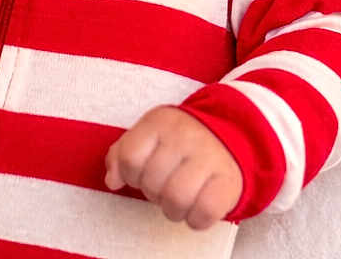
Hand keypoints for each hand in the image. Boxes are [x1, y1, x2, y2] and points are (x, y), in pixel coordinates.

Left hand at [104, 106, 242, 230]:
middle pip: (152, 183)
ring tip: (178, 198)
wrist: (228, 135)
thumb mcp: (148, 135)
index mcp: (160, 121)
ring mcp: (209, 157)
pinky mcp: (228, 181)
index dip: (130, 174)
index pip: (130, 158)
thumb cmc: (179, 141)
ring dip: (172, 209)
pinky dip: (196, 218)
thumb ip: (123, 153)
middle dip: (153, 192)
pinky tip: (196, 206)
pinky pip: (203, 213)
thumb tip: (112, 180)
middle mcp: (185, 135)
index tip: (141, 173)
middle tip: (164, 184)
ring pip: (176, 200)